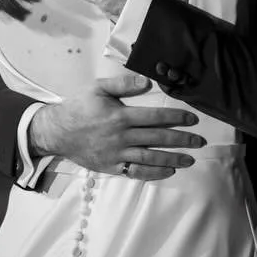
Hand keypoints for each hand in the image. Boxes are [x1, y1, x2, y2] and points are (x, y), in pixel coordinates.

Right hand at [28, 74, 203, 179]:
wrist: (56, 131)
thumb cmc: (78, 106)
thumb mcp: (97, 88)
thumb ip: (123, 84)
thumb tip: (147, 82)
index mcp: (120, 116)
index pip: (155, 117)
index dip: (176, 118)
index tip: (192, 119)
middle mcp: (122, 136)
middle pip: (157, 138)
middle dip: (182, 139)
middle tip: (199, 141)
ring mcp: (117, 154)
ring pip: (151, 158)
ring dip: (173, 158)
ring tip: (190, 159)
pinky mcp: (111, 167)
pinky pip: (136, 172)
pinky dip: (154, 173)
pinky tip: (168, 170)